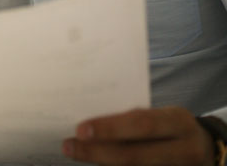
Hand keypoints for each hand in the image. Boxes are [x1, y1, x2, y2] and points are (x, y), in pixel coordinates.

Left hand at [62, 107, 214, 165]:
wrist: (206, 148)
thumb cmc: (171, 125)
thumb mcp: (162, 114)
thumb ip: (136, 116)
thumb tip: (94, 115)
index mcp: (178, 121)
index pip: (142, 124)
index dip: (110, 127)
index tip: (80, 128)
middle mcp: (183, 149)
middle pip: (135, 156)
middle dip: (98, 152)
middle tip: (69, 145)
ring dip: (101, 162)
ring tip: (75, 152)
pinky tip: (95, 161)